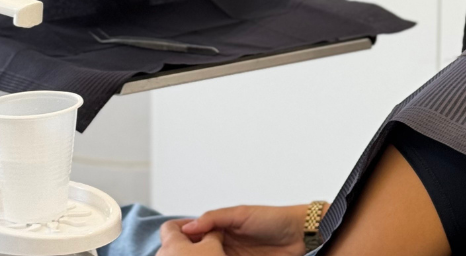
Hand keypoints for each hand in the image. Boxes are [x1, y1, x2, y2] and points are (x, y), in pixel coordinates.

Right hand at [160, 205, 309, 255]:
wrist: (300, 234)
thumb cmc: (275, 218)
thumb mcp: (242, 214)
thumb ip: (216, 218)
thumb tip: (189, 225)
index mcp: (222, 227)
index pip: (196, 235)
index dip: (182, 241)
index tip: (165, 247)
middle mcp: (224, 244)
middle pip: (199, 252)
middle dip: (187, 255)